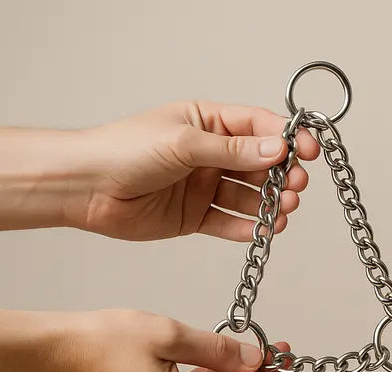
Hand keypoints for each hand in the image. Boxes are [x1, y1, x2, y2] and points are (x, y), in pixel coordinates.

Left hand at [75, 101, 320, 240]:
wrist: (84, 188)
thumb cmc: (122, 151)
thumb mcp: (184, 142)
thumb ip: (233, 150)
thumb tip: (277, 147)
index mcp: (206, 122)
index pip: (257, 127)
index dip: (286, 137)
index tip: (307, 151)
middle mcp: (209, 154)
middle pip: (259, 164)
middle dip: (282, 174)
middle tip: (295, 185)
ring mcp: (203, 186)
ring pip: (249, 196)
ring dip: (270, 203)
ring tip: (284, 210)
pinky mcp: (195, 216)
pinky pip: (230, 222)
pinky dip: (249, 227)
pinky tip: (265, 229)